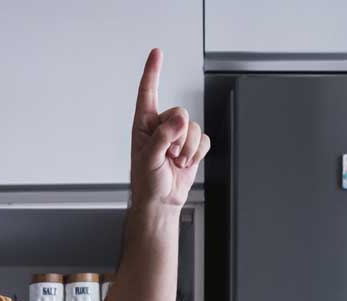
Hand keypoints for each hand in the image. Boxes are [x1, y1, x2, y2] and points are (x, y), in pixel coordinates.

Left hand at [129, 48, 209, 208]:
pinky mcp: (191, 145)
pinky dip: (197, 153)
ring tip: (175, 162)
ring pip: (193, 127)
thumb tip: (179, 120)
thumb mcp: (147, 159)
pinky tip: (186, 163)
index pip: (148, 92)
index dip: (153, 71)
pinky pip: (203, 139)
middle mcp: (161, 126)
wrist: (161, 202)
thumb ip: (162, 137)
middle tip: (169, 155)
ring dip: (187, 149)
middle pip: (180, 113)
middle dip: (178, 137)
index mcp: (143, 124)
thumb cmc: (147, 183)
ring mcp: (177, 135)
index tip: (157, 53)